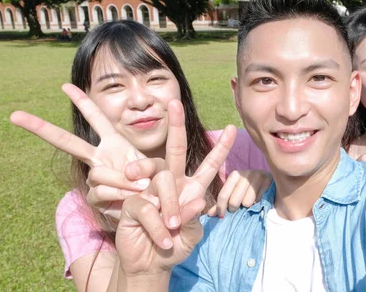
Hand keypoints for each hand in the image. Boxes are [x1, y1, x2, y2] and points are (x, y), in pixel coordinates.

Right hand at [9, 83, 147, 217]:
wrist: (156, 214)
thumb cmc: (160, 187)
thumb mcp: (160, 169)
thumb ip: (150, 165)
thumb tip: (130, 171)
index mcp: (115, 143)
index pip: (96, 119)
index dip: (83, 102)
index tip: (65, 85)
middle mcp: (100, 158)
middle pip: (67, 142)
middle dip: (41, 129)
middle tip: (14, 115)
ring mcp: (96, 178)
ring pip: (97, 173)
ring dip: (121, 180)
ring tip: (141, 187)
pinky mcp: (96, 198)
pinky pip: (101, 192)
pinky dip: (119, 193)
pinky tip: (131, 196)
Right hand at [114, 99, 236, 275]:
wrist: (150, 263)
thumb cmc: (175, 246)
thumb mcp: (191, 236)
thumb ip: (195, 219)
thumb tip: (196, 200)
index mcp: (190, 188)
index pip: (208, 165)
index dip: (220, 148)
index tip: (232, 128)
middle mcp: (171, 184)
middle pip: (174, 150)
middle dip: (176, 125)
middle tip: (174, 102)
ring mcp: (150, 191)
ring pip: (163, 181)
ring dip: (171, 208)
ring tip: (174, 228)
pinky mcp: (133, 203)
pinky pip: (148, 207)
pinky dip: (158, 227)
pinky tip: (162, 239)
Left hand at [206, 170, 272, 217]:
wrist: (274, 189)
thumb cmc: (250, 194)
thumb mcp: (234, 197)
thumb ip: (222, 205)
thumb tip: (210, 214)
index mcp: (235, 175)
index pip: (223, 195)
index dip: (220, 208)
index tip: (221, 217)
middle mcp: (246, 173)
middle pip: (234, 201)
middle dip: (236, 208)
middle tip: (241, 206)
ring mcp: (258, 175)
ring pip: (247, 202)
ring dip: (249, 206)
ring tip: (252, 201)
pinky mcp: (269, 180)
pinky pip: (259, 200)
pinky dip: (258, 203)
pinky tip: (260, 199)